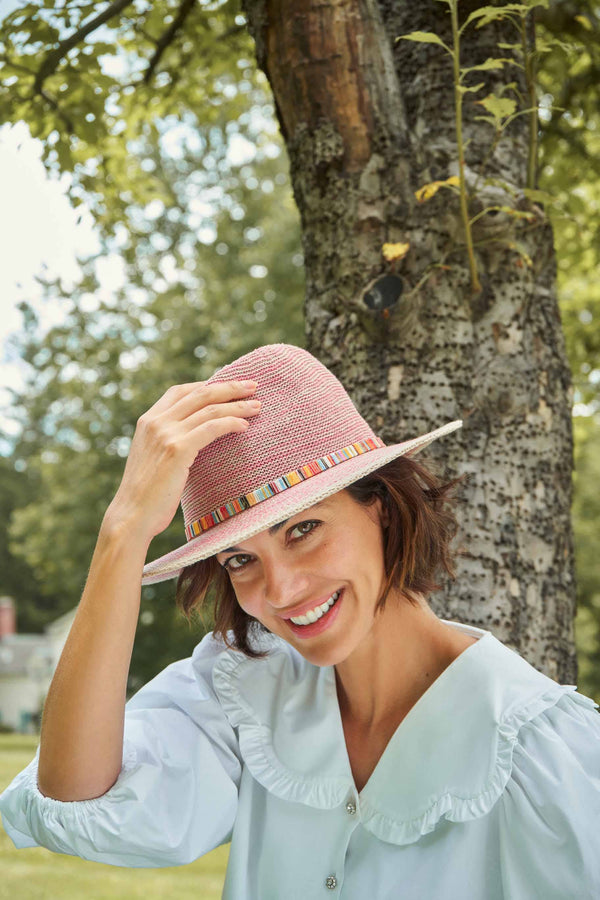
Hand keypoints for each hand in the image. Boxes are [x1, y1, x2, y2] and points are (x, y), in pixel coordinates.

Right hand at [106, 379, 260, 541]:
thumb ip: (169, 442)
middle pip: (200, 393)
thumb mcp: (154, 458)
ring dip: (237, 405)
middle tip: (253, 386)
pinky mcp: (178, 449)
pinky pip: (212, 427)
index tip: (230, 385)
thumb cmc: (147, 495)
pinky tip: (245, 425)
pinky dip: (232, 422)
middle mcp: (155, 421)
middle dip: (230, 387)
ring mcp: (166, 433)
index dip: (207, 384)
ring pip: (210, 408)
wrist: (132, 516)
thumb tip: (198, 438)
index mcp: (147, 421)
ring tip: (257, 406)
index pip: (180, 390)